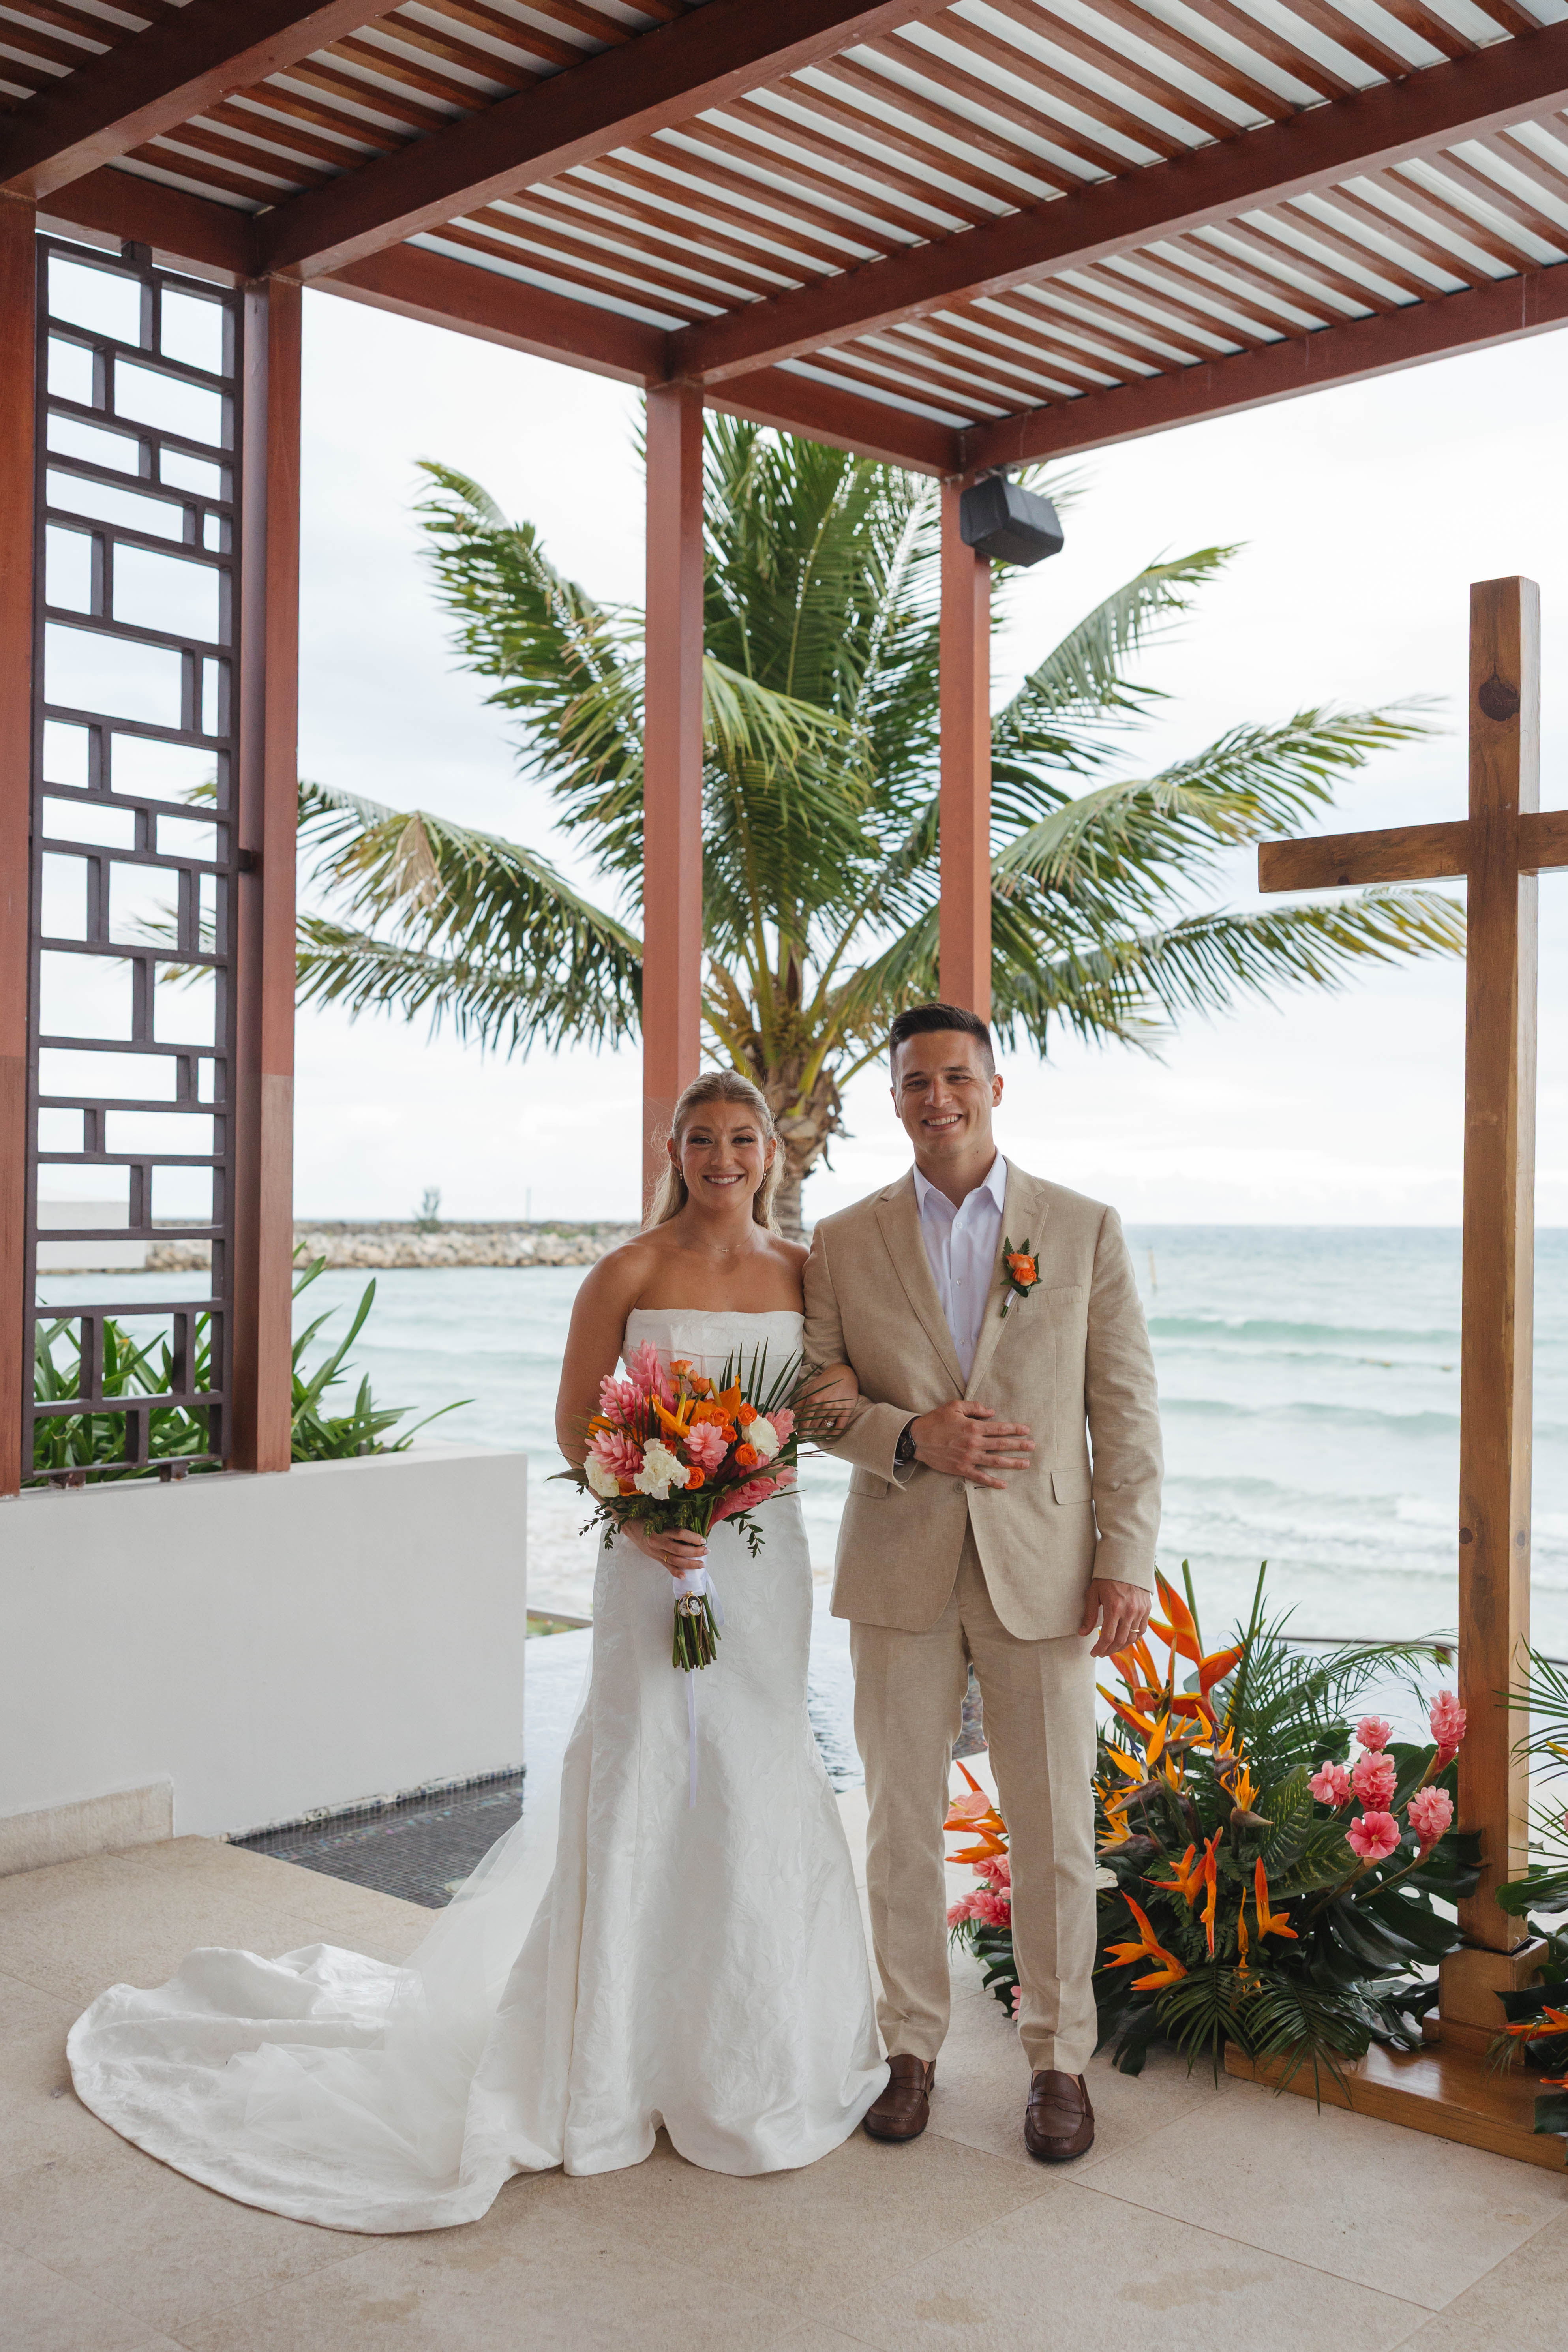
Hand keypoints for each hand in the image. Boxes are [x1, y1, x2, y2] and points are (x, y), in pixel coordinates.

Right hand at [623, 1523, 708, 1579]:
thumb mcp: (660, 1517)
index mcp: (660, 1529)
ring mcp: (656, 1551)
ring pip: (675, 1560)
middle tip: (707, 1551)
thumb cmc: (648, 1519)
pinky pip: (666, 1566)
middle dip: (695, 1552)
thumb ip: (673, 1522)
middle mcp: (658, 1541)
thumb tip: (691, 1523)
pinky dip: (675, 1572)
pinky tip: (684, 1576)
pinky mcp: (655, 1557)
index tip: (703, 1539)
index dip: (692, 1537)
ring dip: (689, 1563)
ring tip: (701, 1564)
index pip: (680, 1534)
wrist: (631, 1526)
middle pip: (679, 1549)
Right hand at [909, 1400, 1033, 1488]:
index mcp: (974, 1427)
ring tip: (1025, 1464)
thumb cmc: (935, 1420)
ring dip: (1013, 1463)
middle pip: (1002, 1445)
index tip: (1027, 1430)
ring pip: (996, 1462)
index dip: (1015, 1429)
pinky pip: (980, 1477)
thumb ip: (975, 1408)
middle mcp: (974, 1443)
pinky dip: (993, 1482)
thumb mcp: (954, 1406)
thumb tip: (992, 1412)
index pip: (1000, 1428)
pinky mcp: (962, 1469)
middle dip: (1020, 1446)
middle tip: (1032, 1446)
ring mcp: (969, 1458)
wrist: (917, 1439)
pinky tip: (1004, 1484)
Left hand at [1078, 1577, 1150, 1658]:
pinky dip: (1133, 1639)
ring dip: (1120, 1647)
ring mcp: (1140, 1611)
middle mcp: (1130, 1611)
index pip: (1108, 1637)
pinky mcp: (1147, 1609)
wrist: (1127, 1562)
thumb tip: (1082, 1633)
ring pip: (1132, 1638)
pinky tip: (1124, 1640)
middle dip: (1109, 1651)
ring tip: (1110, 1649)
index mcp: (1115, 1607)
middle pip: (1120, 1641)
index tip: (1093, 1653)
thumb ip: (1089, 1615)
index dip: (1100, 1648)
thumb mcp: (1094, 1593)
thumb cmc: (1106, 1576)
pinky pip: (1141, 1630)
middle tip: (1100, 1653)